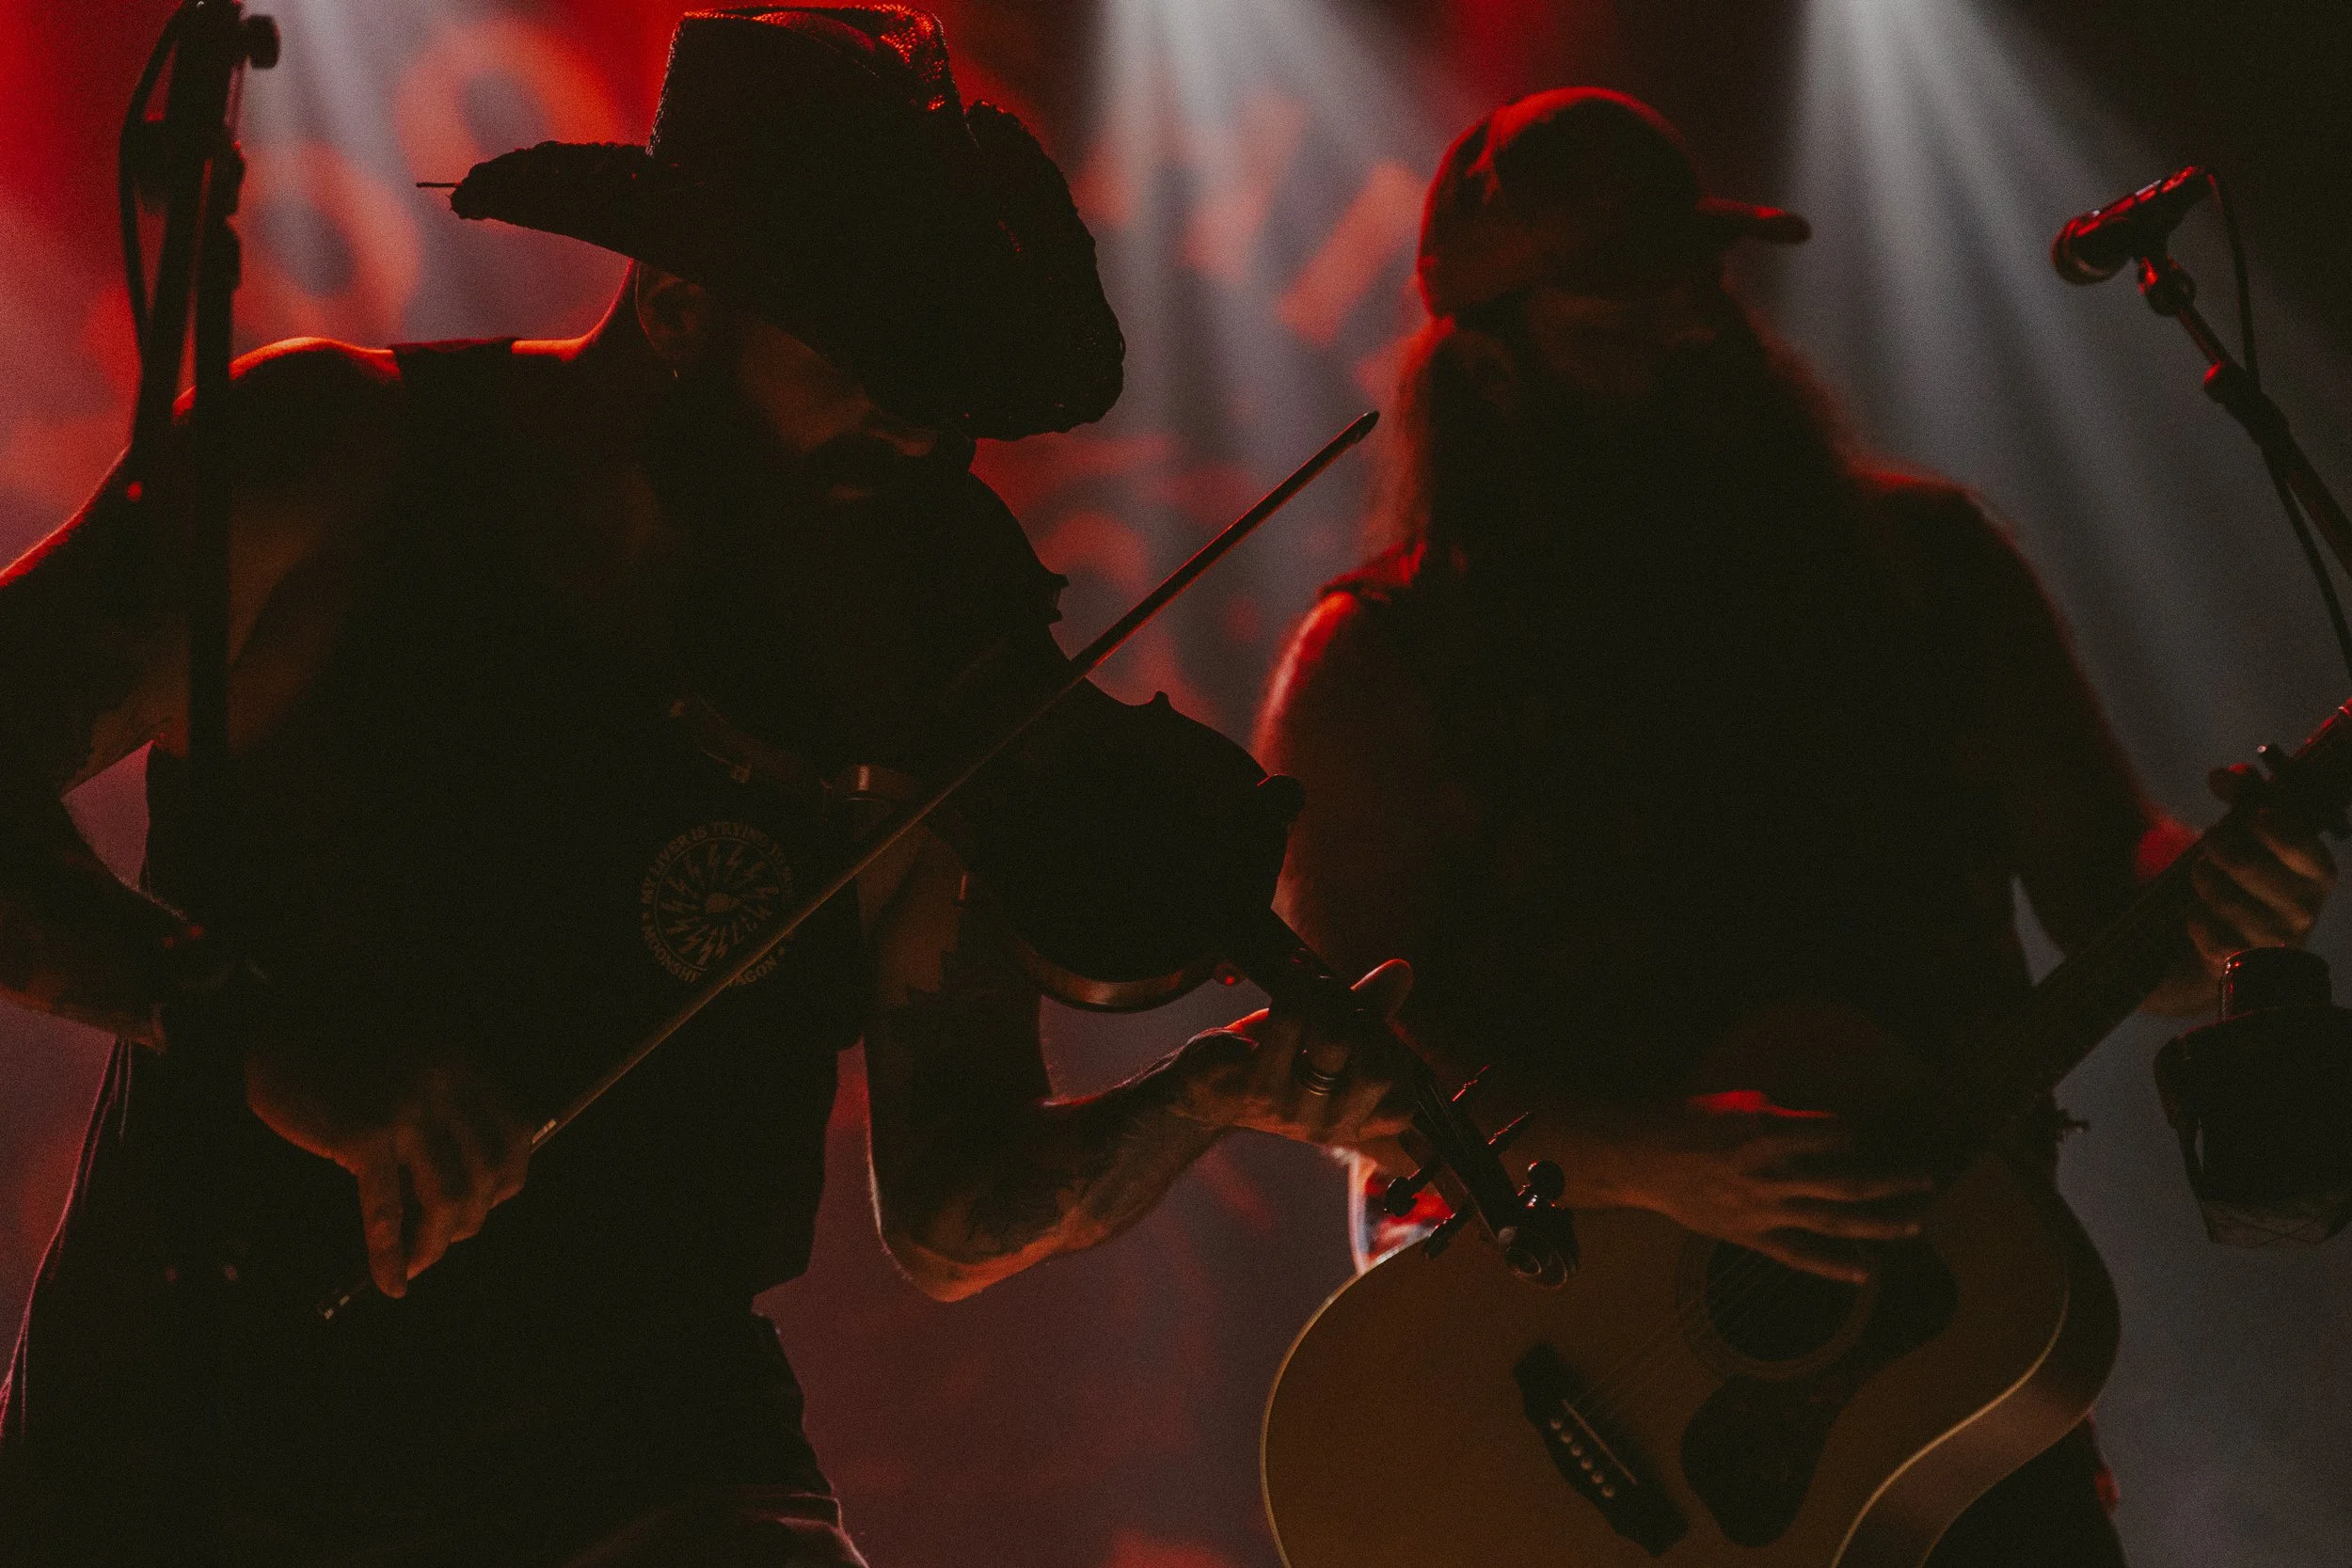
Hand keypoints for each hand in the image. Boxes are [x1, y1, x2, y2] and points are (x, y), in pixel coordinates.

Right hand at [247, 1053, 531, 1298]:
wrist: (272, 1020)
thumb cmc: (338, 1044)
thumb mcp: (412, 1060)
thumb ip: (443, 1105)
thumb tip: (461, 1186)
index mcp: (464, 1058)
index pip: (516, 1130)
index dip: (508, 1176)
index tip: (489, 1201)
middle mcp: (447, 1078)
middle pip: (488, 1169)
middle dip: (473, 1216)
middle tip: (448, 1237)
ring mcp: (409, 1106)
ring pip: (448, 1196)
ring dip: (438, 1242)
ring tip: (421, 1262)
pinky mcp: (365, 1133)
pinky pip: (386, 1210)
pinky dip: (389, 1254)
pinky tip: (391, 1280)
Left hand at [1171, 960, 1416, 1150]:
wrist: (1200, 1093)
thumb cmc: (1273, 1062)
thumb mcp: (1327, 1043)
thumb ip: (1369, 1011)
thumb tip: (1402, 971)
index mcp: (1350, 1123)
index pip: (1401, 1108)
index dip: (1394, 1060)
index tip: (1364, 1028)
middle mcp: (1324, 1125)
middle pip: (1377, 1073)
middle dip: (1364, 1023)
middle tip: (1338, 1003)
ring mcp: (1288, 1107)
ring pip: (1335, 1040)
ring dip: (1328, 998)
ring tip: (1312, 985)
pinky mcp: (1253, 1081)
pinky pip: (1291, 1020)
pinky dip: (1297, 985)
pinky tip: (1292, 972)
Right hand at [1591, 1098, 1931, 1283]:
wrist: (1642, 1160)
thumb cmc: (1685, 1122)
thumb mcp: (1732, 1104)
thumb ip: (1778, 1114)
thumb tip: (1820, 1123)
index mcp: (1765, 1135)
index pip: (1831, 1134)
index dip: (1854, 1134)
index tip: (1865, 1132)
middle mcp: (1771, 1176)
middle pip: (1846, 1182)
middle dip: (1891, 1180)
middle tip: (1927, 1178)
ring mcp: (1762, 1211)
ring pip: (1832, 1220)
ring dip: (1878, 1222)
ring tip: (1915, 1222)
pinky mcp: (1751, 1236)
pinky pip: (1798, 1255)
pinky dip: (1832, 1266)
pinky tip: (1865, 1272)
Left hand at [2187, 765, 2336, 970]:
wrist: (2234, 938)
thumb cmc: (2252, 873)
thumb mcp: (2255, 833)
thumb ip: (2246, 797)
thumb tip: (2222, 774)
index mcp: (2317, 871)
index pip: (2299, 844)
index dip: (2273, 825)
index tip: (2253, 813)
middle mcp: (2304, 907)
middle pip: (2245, 864)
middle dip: (2218, 843)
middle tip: (2211, 837)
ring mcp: (2274, 939)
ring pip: (2223, 897)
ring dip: (2202, 876)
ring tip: (2203, 870)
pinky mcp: (2242, 962)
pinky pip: (2206, 929)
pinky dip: (2195, 914)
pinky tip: (2199, 910)